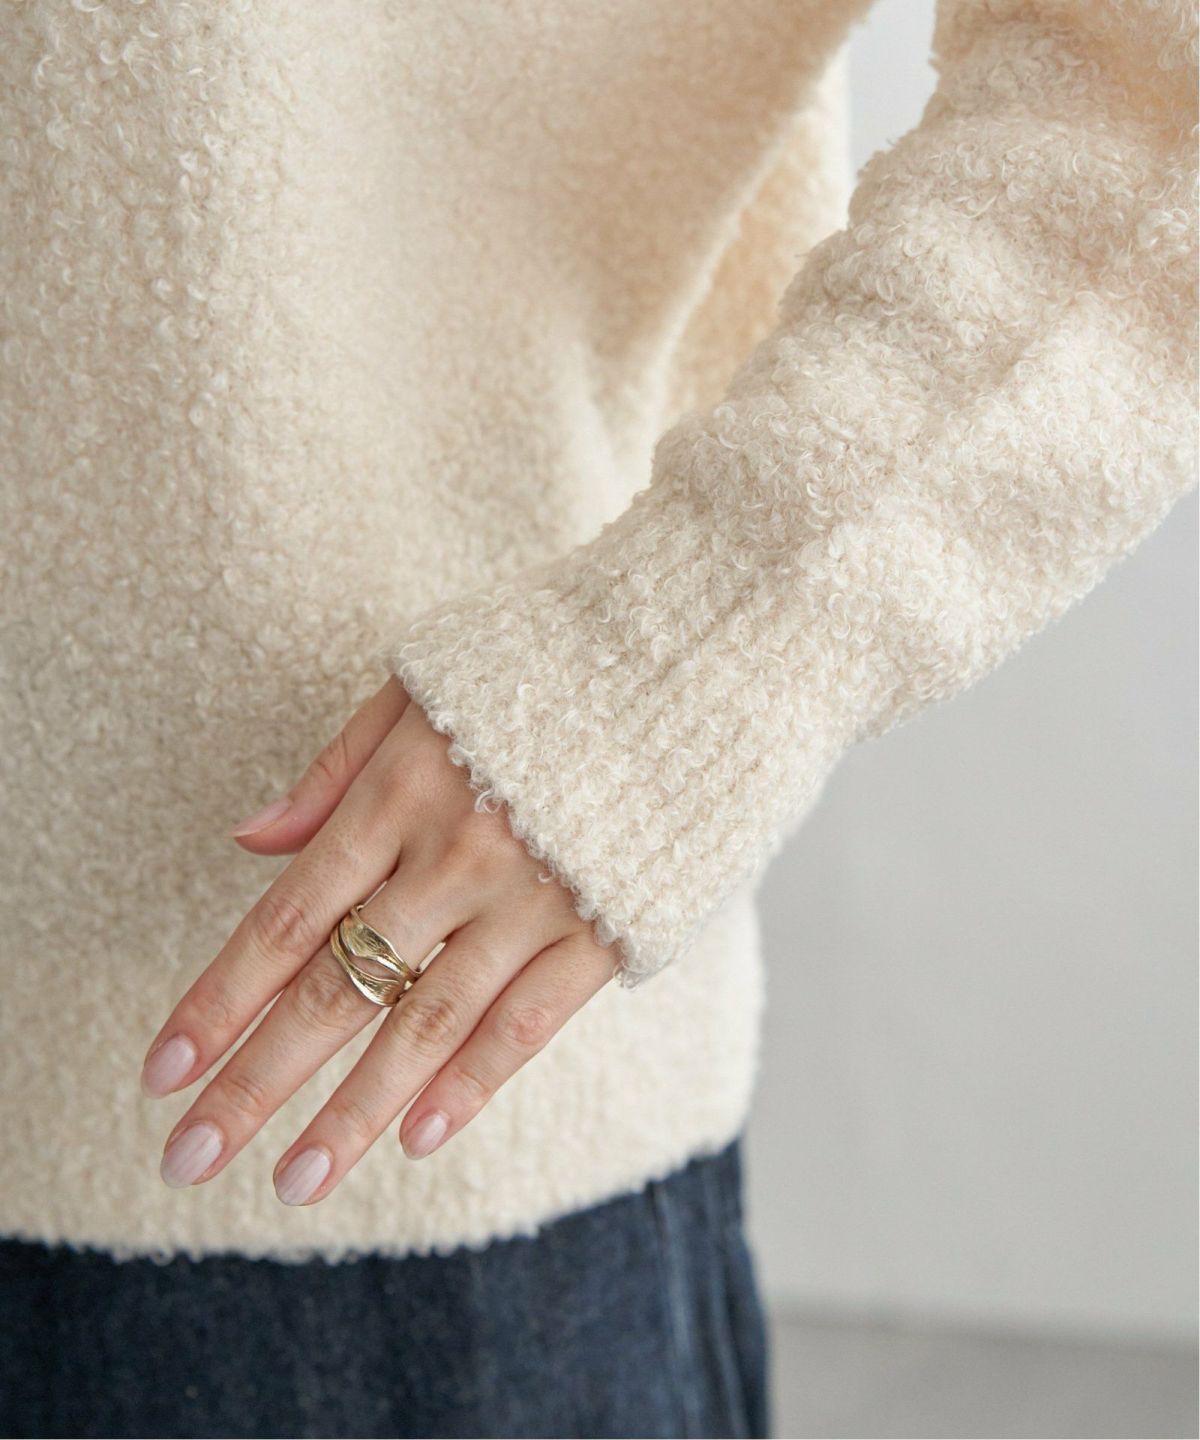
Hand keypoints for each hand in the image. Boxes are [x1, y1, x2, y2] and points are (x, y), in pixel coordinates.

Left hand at [140, 677, 616, 1204]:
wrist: (690, 658)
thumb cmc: (545, 666)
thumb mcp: (424, 687)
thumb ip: (335, 770)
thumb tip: (249, 840)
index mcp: (401, 791)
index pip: (289, 917)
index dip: (220, 999)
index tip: (162, 1069)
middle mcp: (456, 854)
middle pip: (338, 986)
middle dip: (256, 1080)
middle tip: (188, 1160)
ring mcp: (534, 897)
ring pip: (426, 1024)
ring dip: (353, 1113)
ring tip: (294, 1184)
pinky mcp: (606, 925)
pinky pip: (528, 1021)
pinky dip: (471, 1083)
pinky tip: (417, 1139)